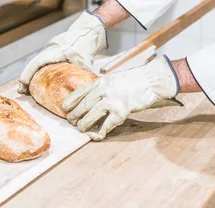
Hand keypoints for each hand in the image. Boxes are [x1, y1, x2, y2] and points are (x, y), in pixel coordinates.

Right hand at [18, 11, 106, 93]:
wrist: (87, 31)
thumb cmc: (85, 44)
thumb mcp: (85, 60)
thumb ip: (83, 74)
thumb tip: (84, 89)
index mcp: (56, 51)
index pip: (38, 62)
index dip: (29, 73)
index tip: (22, 83)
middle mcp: (50, 50)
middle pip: (34, 64)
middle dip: (27, 76)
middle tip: (21, 90)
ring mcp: (50, 49)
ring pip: (37, 63)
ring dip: (32, 74)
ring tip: (26, 88)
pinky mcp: (53, 51)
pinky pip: (42, 61)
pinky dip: (37, 70)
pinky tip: (36, 80)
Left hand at [61, 56, 180, 140]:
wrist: (151, 80)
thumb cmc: (132, 80)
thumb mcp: (112, 79)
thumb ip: (101, 87)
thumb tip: (90, 96)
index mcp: (101, 82)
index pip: (79, 92)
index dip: (70, 101)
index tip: (64, 108)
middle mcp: (104, 90)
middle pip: (83, 106)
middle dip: (74, 115)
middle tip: (71, 121)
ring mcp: (112, 101)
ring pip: (91, 116)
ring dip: (84, 125)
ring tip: (81, 128)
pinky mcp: (122, 112)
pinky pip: (107, 125)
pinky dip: (100, 132)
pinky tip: (97, 135)